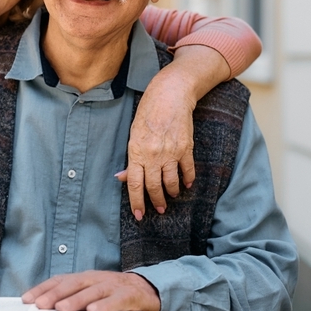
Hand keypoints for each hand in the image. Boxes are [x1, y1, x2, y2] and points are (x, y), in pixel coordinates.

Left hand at [22, 270, 160, 310]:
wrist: (147, 291)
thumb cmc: (113, 296)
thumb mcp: (91, 295)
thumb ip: (74, 301)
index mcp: (84, 279)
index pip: (60, 280)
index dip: (43, 288)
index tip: (27, 299)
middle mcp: (96, 279)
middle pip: (73, 284)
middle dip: (55, 294)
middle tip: (41, 305)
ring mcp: (113, 286)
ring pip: (93, 291)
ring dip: (77, 300)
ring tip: (63, 309)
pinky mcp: (130, 295)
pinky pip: (117, 300)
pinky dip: (106, 305)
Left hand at [116, 65, 196, 219]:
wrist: (170, 95)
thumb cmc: (148, 113)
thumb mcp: (133, 134)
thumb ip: (131, 158)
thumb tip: (122, 178)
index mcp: (136, 151)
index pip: (135, 184)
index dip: (136, 202)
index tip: (139, 215)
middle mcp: (153, 155)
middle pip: (153, 186)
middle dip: (156, 201)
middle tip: (159, 209)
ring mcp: (171, 152)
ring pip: (171, 182)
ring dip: (171, 192)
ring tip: (171, 195)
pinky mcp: (186, 148)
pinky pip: (188, 171)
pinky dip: (187, 180)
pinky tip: (186, 183)